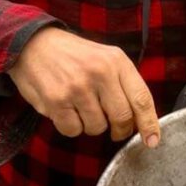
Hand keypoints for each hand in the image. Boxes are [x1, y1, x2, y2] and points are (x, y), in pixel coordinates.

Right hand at [8, 26, 159, 144]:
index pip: (141, 98)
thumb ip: (123, 84)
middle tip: (114, 129)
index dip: (149, 124)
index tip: (152, 141)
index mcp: (117, 62)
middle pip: (122, 118)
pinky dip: (71, 126)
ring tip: (81, 107)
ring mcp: (77, 88)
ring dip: (91, 125)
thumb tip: (139, 121)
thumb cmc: (74, 56)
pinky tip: (66, 109)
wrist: (33, 44)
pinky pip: (73, 130)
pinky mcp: (57, 101)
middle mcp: (100, 73)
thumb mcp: (105, 57)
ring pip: (97, 128)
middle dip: (119, 130)